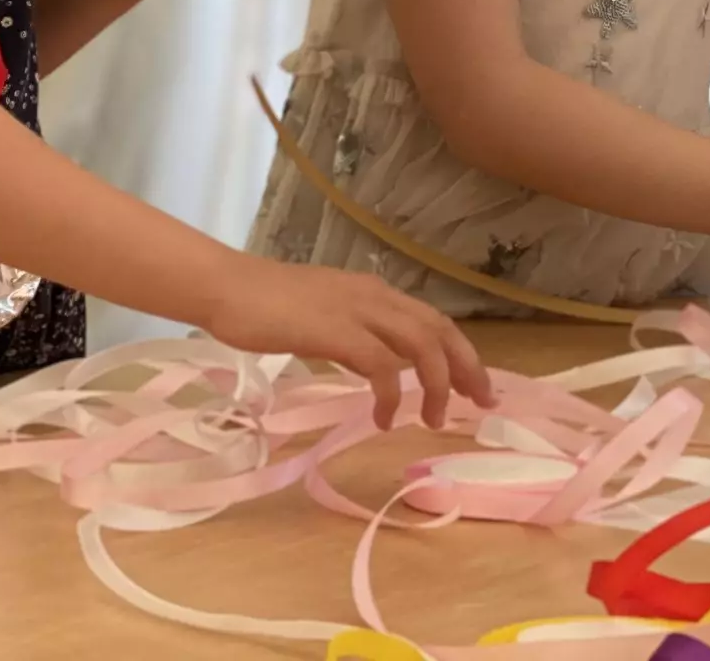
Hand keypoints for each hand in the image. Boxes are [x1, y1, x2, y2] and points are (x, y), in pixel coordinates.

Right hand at [211, 260, 495, 429]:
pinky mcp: (336, 331)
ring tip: (434, 419)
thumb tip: (376, 368)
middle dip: (467, 368)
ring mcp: (357, 311)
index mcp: (374, 292)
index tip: (475, 386)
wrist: (228, 289)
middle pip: (441, 330)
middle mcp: (375, 296)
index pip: (433, 320)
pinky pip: (381, 365)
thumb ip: (354, 336)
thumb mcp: (325, 318)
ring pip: (422, 344)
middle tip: (481, 403)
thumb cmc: (266, 306)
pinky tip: (384, 417)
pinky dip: (391, 393)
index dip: (460, 352)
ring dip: (436, 384)